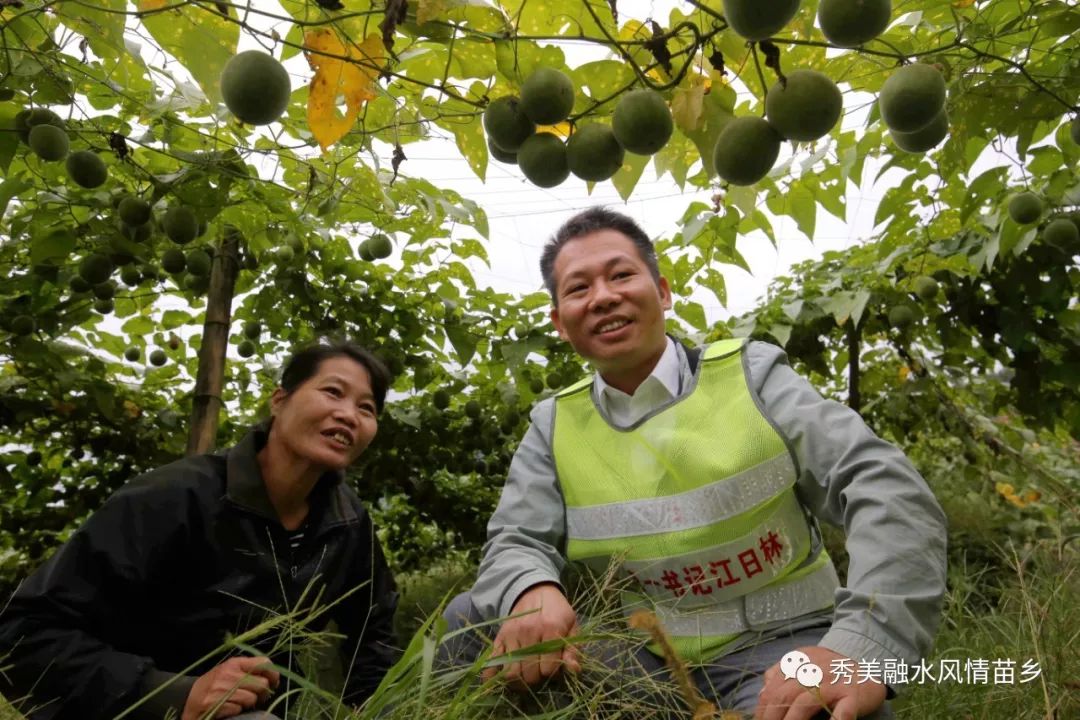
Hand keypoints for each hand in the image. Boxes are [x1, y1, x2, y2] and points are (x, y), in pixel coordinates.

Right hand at [181, 656, 279, 719]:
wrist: (189, 698)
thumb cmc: (215, 684)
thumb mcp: (231, 671)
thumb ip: (249, 670)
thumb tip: (273, 678)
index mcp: (234, 663)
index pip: (263, 663)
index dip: (273, 674)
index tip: (273, 683)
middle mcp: (228, 674)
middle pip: (261, 684)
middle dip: (262, 694)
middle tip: (257, 697)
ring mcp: (221, 689)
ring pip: (251, 698)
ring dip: (249, 704)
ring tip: (241, 702)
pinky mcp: (216, 704)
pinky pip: (238, 709)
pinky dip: (237, 710)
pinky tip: (230, 707)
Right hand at [482, 583, 580, 687]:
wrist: (534, 591)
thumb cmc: (557, 612)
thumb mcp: (572, 626)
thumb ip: (573, 650)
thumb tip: (573, 671)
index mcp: (551, 628)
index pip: (548, 670)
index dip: (553, 674)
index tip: (555, 667)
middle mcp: (529, 631)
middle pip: (529, 675)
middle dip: (536, 680)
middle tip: (540, 673)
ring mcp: (511, 634)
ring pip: (510, 673)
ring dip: (518, 682)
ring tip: (526, 677)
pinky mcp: (500, 637)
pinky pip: (493, 662)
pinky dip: (494, 675)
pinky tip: (502, 679)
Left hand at [753, 646, 886, 719]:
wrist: (867, 660)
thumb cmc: (829, 667)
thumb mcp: (802, 662)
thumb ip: (781, 673)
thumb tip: (761, 693)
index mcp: (796, 664)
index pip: (772, 688)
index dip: (763, 709)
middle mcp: (811, 672)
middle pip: (784, 696)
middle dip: (772, 717)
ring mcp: (832, 684)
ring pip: (805, 703)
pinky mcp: (852, 696)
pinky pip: (841, 712)